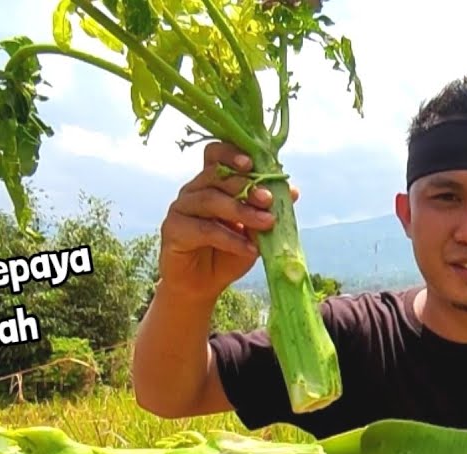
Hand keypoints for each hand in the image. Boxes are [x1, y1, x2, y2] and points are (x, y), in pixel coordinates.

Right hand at [158, 142, 299, 302]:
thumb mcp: (253, 231)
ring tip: (267, 224)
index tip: (252, 163)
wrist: (202, 286)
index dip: (231, 153)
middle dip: (246, 187)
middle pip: (216, 177)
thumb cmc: (228, 253)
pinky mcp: (173, 230)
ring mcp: (180, 208)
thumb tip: (293, 191)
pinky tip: (249, 248)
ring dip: (242, 212)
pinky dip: (230, 239)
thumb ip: (267, 210)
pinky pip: (204, 230)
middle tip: (269, 200)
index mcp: (211, 183)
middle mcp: (193, 190)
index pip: (215, 155)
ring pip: (210, 200)